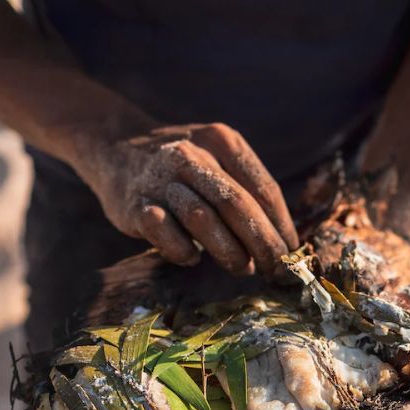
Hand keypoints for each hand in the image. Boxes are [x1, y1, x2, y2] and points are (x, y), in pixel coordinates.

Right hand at [67, 123, 299, 277]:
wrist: (117, 147)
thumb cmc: (183, 165)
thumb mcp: (218, 158)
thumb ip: (246, 189)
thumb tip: (282, 241)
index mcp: (221, 140)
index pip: (263, 188)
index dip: (282, 225)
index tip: (292, 252)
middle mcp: (191, 154)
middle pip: (237, 204)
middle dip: (263, 243)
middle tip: (276, 269)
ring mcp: (160, 179)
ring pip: (203, 220)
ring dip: (229, 251)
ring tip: (242, 267)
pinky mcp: (135, 204)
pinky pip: (165, 234)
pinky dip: (184, 251)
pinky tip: (193, 257)